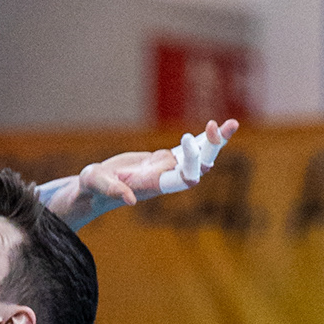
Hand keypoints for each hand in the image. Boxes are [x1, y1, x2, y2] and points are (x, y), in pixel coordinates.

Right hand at [48, 119, 239, 224]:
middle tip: (221, 126)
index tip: (191, 141)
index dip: (190, 164)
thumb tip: (129, 200)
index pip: (178, 178)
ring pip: (198, 156)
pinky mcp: (165, 160)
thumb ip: (111, 189)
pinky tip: (218, 127)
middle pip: (196, 166)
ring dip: (215, 141)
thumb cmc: (90, 188)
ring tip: (232, 124)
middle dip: (209, 149)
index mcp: (150, 185)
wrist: (95, 190)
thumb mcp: (94, 183)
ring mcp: (167, 169)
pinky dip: (204, 139)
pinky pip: (190, 149)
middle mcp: (164, 178)